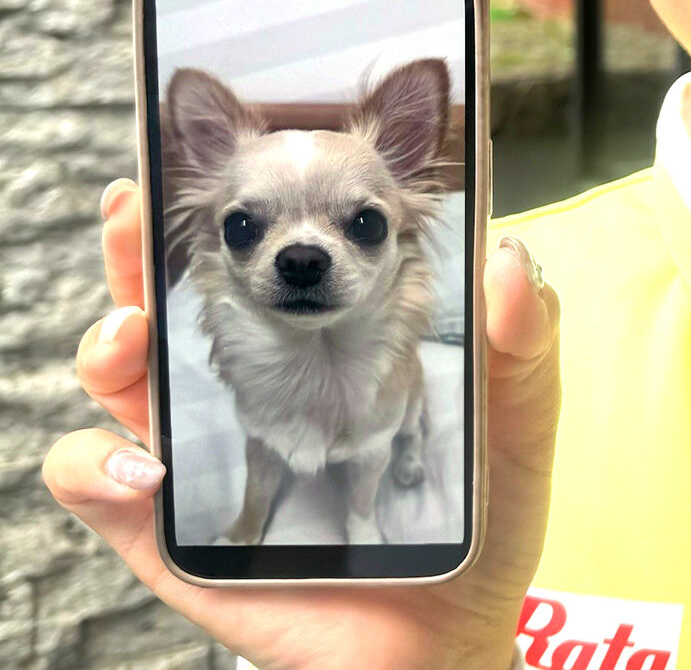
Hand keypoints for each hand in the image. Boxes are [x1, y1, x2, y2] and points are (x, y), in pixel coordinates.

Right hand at [42, 180, 559, 669]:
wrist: (448, 643)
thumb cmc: (483, 519)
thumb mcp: (517, 418)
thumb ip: (524, 340)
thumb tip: (508, 255)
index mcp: (325, 337)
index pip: (266, 255)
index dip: (236, 203)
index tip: (209, 137)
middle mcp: (256, 382)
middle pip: (173, 300)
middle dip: (137, 247)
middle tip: (131, 206)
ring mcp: (207, 454)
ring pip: (122, 381)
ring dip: (108, 344)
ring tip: (131, 337)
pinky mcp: (176, 534)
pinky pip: (104, 491)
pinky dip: (102, 470)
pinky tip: (147, 467)